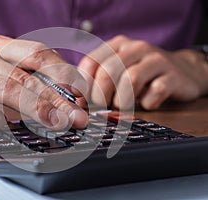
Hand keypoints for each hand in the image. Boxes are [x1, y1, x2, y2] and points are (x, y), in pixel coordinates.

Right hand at [0, 34, 87, 133]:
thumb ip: (20, 80)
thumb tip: (55, 97)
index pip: (37, 53)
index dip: (62, 73)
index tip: (79, 94)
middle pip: (26, 75)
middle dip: (56, 98)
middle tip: (76, 116)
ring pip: (7, 89)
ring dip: (36, 108)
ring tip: (56, 123)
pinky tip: (9, 125)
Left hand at [78, 35, 207, 109]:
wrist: (183, 72)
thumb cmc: (142, 75)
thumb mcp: (118, 71)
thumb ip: (98, 80)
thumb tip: (77, 99)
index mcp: (117, 44)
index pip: (91, 62)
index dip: (84, 85)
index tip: (83, 101)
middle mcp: (136, 47)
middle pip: (108, 72)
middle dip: (101, 96)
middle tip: (104, 107)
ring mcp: (156, 60)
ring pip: (130, 80)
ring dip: (123, 100)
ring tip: (125, 105)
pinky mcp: (173, 75)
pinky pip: (155, 91)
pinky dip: (147, 103)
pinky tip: (147, 103)